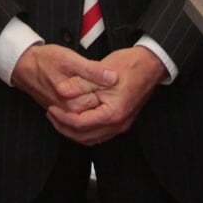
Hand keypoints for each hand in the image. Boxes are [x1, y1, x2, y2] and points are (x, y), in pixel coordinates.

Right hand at [11, 43, 115, 113]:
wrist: (23, 66)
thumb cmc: (44, 60)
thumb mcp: (70, 59)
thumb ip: (92, 70)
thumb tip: (113, 78)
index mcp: (74, 103)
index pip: (103, 103)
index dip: (110, 89)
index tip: (112, 77)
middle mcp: (69, 112)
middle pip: (97, 108)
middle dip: (104, 95)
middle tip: (104, 78)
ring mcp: (65, 112)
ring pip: (90, 111)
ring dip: (97, 100)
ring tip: (95, 83)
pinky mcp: (61, 110)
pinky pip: (80, 111)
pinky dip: (88, 103)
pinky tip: (89, 92)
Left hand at [46, 45, 164, 145]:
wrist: (151, 64)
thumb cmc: (129, 65)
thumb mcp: (100, 71)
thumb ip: (79, 84)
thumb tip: (60, 91)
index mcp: (113, 113)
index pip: (80, 124)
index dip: (62, 117)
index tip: (51, 107)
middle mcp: (118, 124)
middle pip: (84, 136)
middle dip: (64, 127)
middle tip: (52, 114)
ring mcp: (121, 125)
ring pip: (91, 138)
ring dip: (73, 130)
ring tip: (60, 117)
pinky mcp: (121, 121)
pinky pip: (99, 133)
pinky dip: (85, 129)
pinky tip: (76, 118)